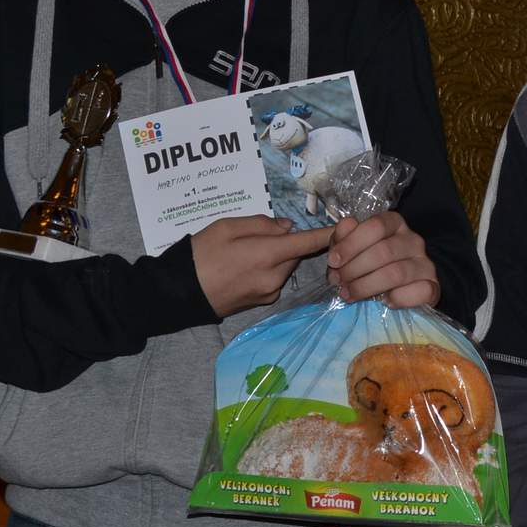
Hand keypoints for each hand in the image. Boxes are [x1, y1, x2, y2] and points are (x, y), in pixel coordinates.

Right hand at [192, 215, 333, 317]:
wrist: (180, 293)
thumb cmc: (200, 254)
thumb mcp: (226, 227)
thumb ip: (262, 224)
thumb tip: (288, 227)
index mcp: (267, 255)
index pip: (307, 242)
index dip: (327, 234)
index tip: (345, 227)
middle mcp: (274, 277)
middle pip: (296, 254)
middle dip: (288, 242)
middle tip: (260, 235)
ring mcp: (270, 292)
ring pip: (286, 266)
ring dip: (278, 256)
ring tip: (246, 252)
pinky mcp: (263, 301)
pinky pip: (276, 279)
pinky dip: (270, 269)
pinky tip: (245, 267)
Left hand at [328, 211, 439, 308]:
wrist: (404, 285)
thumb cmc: (372, 263)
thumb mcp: (353, 247)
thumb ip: (345, 236)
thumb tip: (346, 227)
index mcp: (394, 224)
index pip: (376, 226)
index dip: (352, 243)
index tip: (333, 260)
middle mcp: (414, 240)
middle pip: (384, 251)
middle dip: (354, 269)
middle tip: (338, 281)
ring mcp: (426, 263)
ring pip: (396, 273)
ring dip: (366, 286)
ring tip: (349, 294)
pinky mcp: (433, 286)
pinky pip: (418, 292)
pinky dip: (397, 299)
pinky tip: (384, 301)